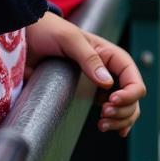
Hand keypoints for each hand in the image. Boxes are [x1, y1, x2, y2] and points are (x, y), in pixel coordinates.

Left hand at [25, 13, 144, 135]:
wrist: (26, 39)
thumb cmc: (49, 32)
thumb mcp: (69, 39)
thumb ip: (88, 58)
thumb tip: (107, 81)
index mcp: (110, 55)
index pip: (132, 77)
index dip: (129, 92)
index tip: (111, 101)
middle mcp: (109, 71)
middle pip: (132, 96)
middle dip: (124, 109)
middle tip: (104, 115)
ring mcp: (99, 85)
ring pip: (125, 107)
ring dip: (120, 120)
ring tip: (102, 124)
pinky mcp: (87, 97)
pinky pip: (111, 113)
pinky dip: (116, 124)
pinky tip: (110, 128)